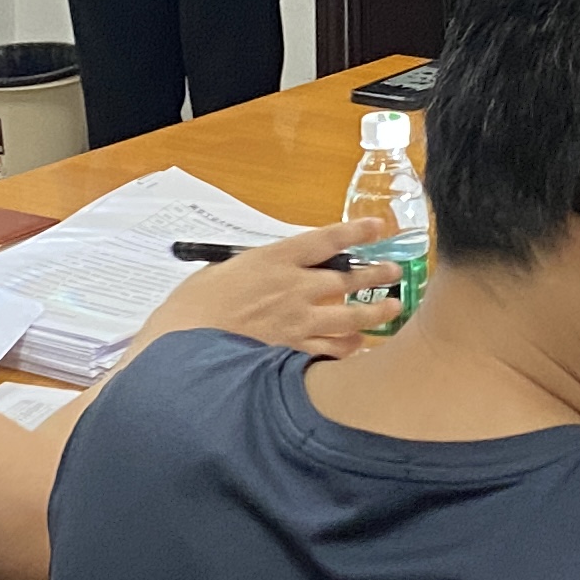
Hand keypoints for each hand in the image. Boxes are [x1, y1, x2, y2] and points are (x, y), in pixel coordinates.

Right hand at [137, 226, 373, 354]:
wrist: (183, 347)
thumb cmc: (193, 306)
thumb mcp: (220, 272)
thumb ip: (251, 269)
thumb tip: (265, 272)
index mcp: (274, 260)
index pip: (326, 240)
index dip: (357, 231)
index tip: (379, 226)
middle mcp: (294, 288)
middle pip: (348, 279)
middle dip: (376, 275)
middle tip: (395, 272)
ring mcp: (297, 323)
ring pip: (350, 317)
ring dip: (375, 313)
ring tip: (393, 308)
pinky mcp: (292, 353)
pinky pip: (332, 352)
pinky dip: (349, 349)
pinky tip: (360, 348)